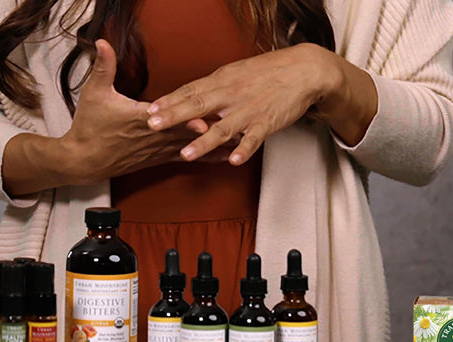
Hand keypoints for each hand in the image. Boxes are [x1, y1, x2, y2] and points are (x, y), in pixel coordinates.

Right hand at [0, 40, 234, 195]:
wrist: (84, 160)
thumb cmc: (89, 127)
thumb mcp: (94, 93)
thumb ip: (103, 67)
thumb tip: (103, 43)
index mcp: (140, 119)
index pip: (167, 119)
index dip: (186, 120)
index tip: (204, 120)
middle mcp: (154, 137)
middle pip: (187, 134)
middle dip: (212, 132)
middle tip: (237, 128)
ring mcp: (158, 149)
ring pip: (191, 147)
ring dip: (214, 145)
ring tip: (240, 142)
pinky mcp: (158, 158)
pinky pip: (187, 157)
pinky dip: (206, 156)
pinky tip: (224, 155)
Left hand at [144, 43, 350, 165]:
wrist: (303, 70)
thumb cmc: (266, 72)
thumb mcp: (235, 73)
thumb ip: (212, 87)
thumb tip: (186, 97)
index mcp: (221, 81)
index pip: (190, 90)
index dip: (169, 101)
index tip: (149, 109)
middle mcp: (231, 94)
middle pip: (198, 106)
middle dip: (174, 117)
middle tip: (153, 125)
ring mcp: (249, 110)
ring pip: (222, 128)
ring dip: (203, 142)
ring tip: (185, 153)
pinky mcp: (267, 122)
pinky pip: (253, 139)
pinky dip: (243, 149)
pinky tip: (233, 160)